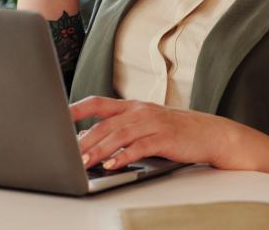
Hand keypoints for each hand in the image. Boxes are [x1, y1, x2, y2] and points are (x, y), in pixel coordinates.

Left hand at [70, 96, 258, 170]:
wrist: (211, 133)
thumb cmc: (176, 131)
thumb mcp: (146, 124)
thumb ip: (121, 129)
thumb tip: (90, 140)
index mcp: (133, 106)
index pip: (98, 102)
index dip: (77, 108)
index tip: (57, 116)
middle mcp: (140, 111)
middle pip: (105, 123)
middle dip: (84, 139)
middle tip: (66, 153)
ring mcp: (153, 122)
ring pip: (119, 135)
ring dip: (99, 150)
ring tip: (84, 162)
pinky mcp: (165, 137)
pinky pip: (140, 147)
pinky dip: (124, 156)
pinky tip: (113, 165)